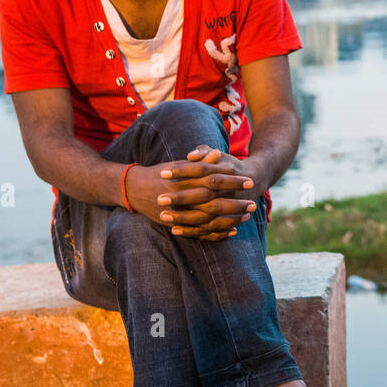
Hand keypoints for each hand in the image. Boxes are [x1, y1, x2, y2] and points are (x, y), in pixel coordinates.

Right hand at [122, 147, 258, 241]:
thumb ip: (200, 162)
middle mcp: (181, 199)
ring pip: (208, 220)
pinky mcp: (176, 225)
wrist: (133, 189)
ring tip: (246, 216)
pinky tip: (232, 230)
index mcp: (183, 181)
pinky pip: (200, 233)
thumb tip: (219, 153)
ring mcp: (178, 214)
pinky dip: (217, 233)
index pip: (213, 180)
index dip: (232, 181)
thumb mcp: (179, 164)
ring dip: (229, 219)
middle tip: (253, 202)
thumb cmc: (160, 173)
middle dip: (235, 203)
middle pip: (214, 202)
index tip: (249, 180)